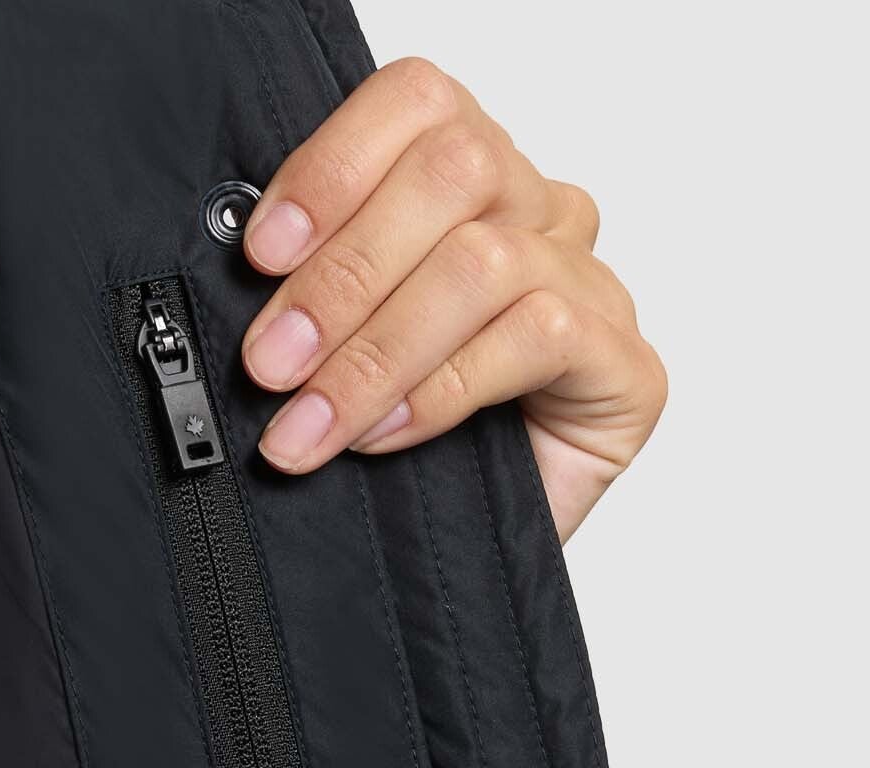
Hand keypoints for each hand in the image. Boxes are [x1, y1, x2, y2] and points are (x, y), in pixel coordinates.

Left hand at [240, 58, 665, 540]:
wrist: (470, 561)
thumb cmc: (409, 453)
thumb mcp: (340, 350)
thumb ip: (317, 286)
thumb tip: (244, 263)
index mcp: (473, 180)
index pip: (419, 104)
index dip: (334, 167)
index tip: (263, 254)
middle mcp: (540, 215)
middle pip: (455, 171)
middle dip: (343, 275)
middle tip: (272, 364)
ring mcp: (591, 284)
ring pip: (484, 262)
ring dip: (376, 352)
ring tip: (309, 426)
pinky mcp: (625, 366)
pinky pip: (538, 335)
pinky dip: (443, 388)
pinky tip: (386, 435)